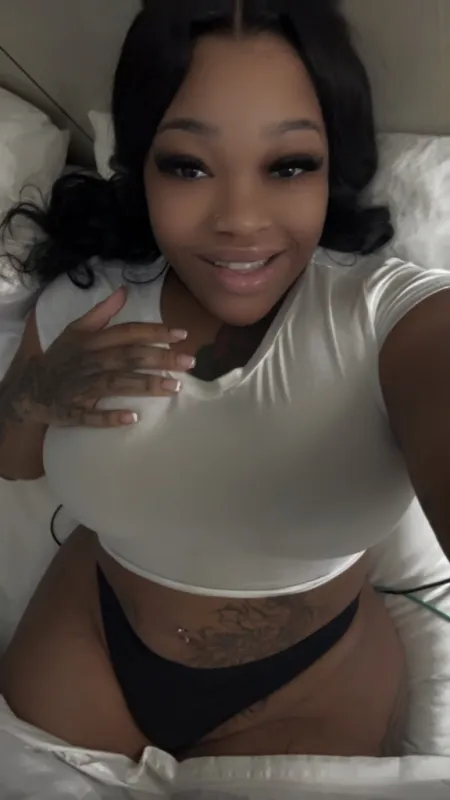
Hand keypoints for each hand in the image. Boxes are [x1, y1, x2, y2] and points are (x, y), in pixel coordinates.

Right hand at [11, 287, 193, 427]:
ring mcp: (81, 388)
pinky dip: (110, 417)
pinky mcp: (73, 411)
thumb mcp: (76, 330)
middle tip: (189, 361)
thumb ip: (101, 312)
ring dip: (144, 385)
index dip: (153, 333)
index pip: (126, 333)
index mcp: (91, 342)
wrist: (30, 388)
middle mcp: (89, 362)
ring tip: (174, 387)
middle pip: (127, 358)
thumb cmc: (61, 358)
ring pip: (116, 384)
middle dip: (159, 359)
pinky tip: (132, 418)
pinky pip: (92, 415)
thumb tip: (124, 291)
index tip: (181, 334)